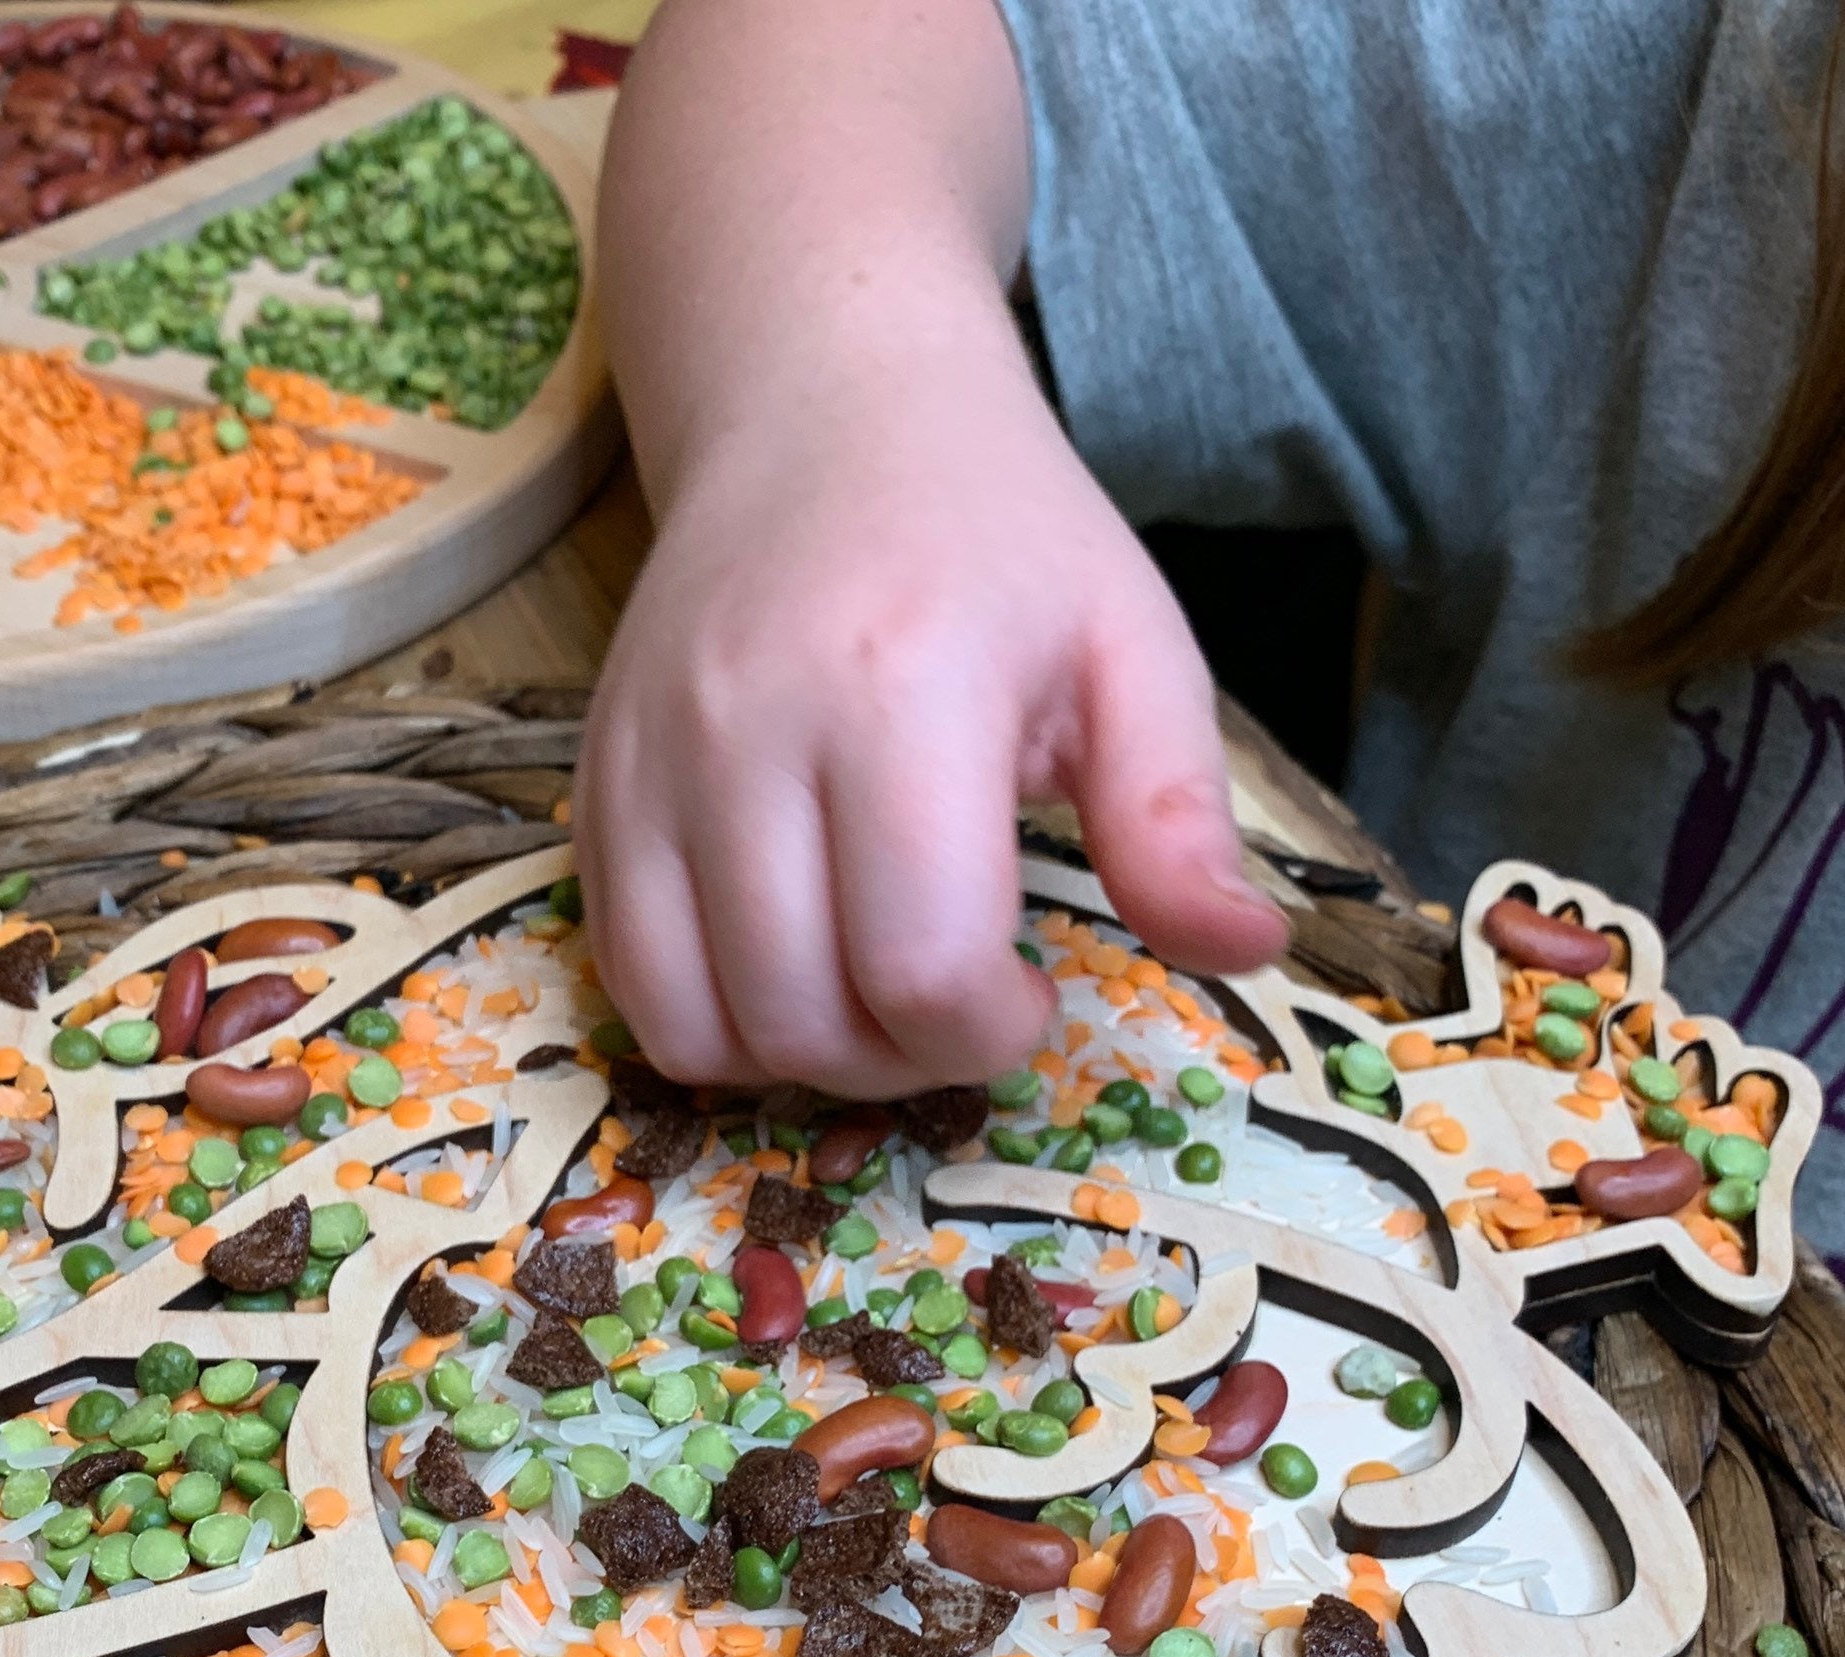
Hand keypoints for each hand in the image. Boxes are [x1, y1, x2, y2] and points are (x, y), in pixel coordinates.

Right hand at [578, 384, 1287, 1097]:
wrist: (826, 407)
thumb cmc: (999, 536)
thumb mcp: (1130, 649)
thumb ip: (1177, 816)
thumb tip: (1248, 955)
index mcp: (903, 691)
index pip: (924, 967)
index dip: (989, 1034)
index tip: (1031, 997)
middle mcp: (750, 730)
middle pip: (809, 1016)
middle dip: (904, 1060)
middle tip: (958, 1002)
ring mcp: (651, 761)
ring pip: (702, 1027)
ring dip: (803, 1058)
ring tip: (871, 992)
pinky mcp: (596, 784)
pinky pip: (629, 982)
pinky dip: (712, 1023)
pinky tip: (788, 968)